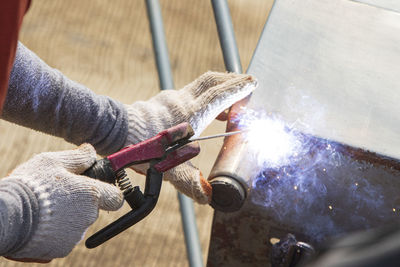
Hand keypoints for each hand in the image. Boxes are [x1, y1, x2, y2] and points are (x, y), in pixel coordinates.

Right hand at [3, 144, 122, 260]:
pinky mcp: (62, 248)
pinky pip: (64, 237)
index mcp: (91, 194)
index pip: (116, 198)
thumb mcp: (54, 161)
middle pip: (93, 209)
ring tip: (45, 208)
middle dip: (80, 203)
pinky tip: (40, 222)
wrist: (7, 215)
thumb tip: (91, 151)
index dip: (108, 193)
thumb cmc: (32, 184)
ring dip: (67, 217)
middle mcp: (88, 216)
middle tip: (59, 195)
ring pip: (78, 223)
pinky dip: (55, 231)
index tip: (99, 190)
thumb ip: (78, 157)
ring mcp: (76, 234)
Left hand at [124, 71, 256, 203]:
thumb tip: (207, 197)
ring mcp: (173, 98)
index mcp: (192, 115)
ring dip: (219, 87)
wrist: (115, 132)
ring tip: (230, 101)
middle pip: (213, 81)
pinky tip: (205, 111)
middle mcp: (184, 101)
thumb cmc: (143, 148)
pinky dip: (205, 95)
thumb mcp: (171, 169)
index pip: (220, 96)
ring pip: (202, 84)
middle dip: (232, 80)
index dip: (238, 89)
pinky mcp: (164, 100)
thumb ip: (191, 182)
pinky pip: (191, 91)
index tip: (252, 83)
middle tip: (245, 84)